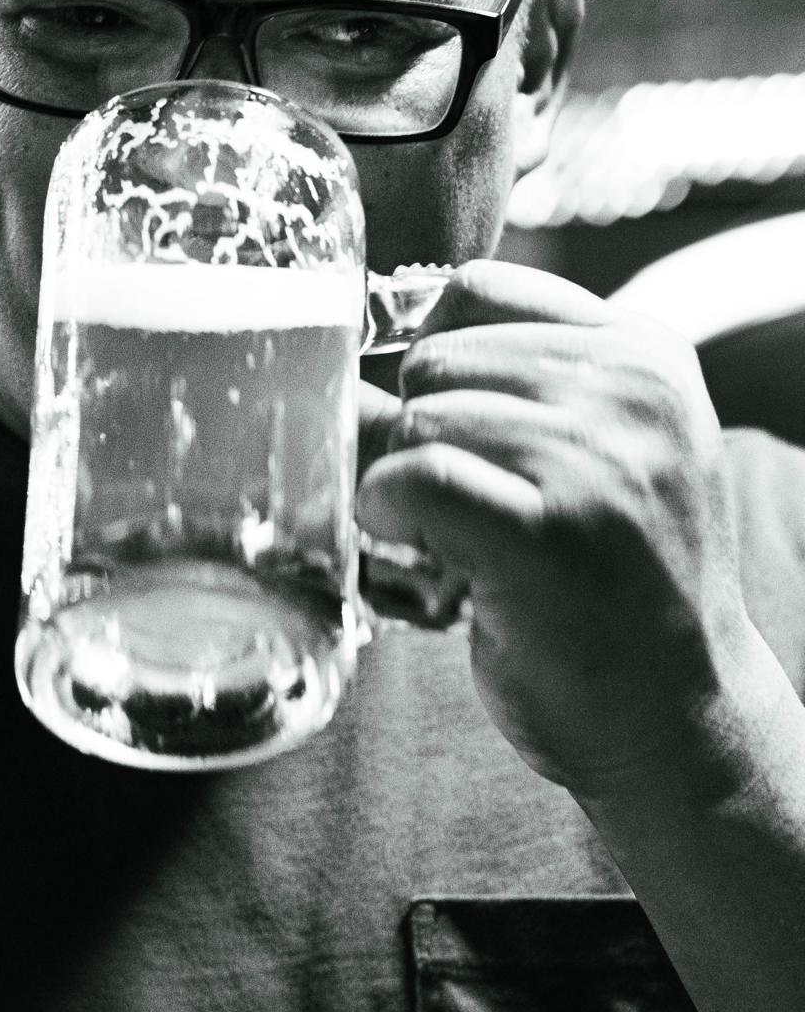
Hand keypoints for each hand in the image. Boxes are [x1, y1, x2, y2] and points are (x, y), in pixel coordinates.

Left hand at [355, 258, 753, 803]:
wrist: (675, 721)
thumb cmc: (606, 581)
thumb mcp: (585, 453)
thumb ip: (491, 386)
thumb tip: (337, 352)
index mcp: (645, 353)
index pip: (479, 290)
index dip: (433, 354)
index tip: (445, 417)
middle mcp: (633, 392)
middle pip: (436, 355)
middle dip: (422, 428)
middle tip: (465, 502)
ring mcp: (597, 458)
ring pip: (419, 417)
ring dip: (406, 480)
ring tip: (461, 537)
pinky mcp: (549, 529)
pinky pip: (412, 474)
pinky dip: (388, 511)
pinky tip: (418, 548)